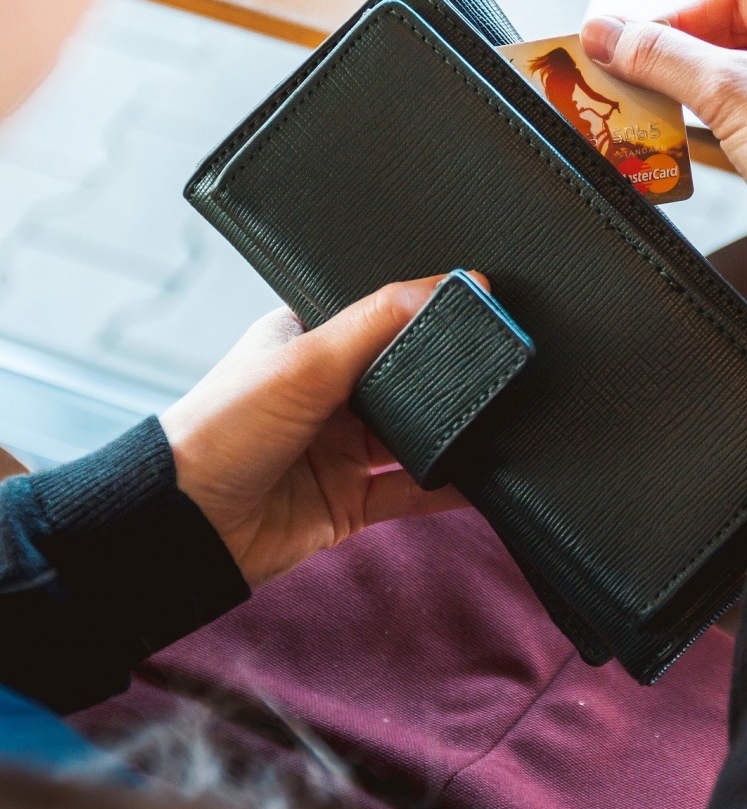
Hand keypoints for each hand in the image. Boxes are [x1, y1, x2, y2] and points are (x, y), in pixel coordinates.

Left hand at [160, 276, 472, 586]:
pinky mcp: (350, 501)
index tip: (478, 305)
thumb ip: (377, 323)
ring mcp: (340, 450)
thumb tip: (447, 284)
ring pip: (415, 437)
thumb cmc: (219, 429)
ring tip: (499, 419)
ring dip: (450, 433)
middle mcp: (327, 394)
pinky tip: (483, 477)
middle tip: (499, 365)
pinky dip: (448, 488)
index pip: (380, 319)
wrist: (184, 524)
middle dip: (445, 377)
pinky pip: (412, 492)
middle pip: (405, 380)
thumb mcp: (304, 360)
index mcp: (307, 344)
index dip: (425, 313)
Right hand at [581, 0, 746, 308]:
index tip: (627, 40)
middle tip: (633, 76)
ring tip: (657, 110)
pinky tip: (703, 147)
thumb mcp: (733, 92)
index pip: (742, 0)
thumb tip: (611, 33)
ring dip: (704, 101)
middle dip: (685, 64)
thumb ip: (663, 57)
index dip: (676, 20)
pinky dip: (730, 135)